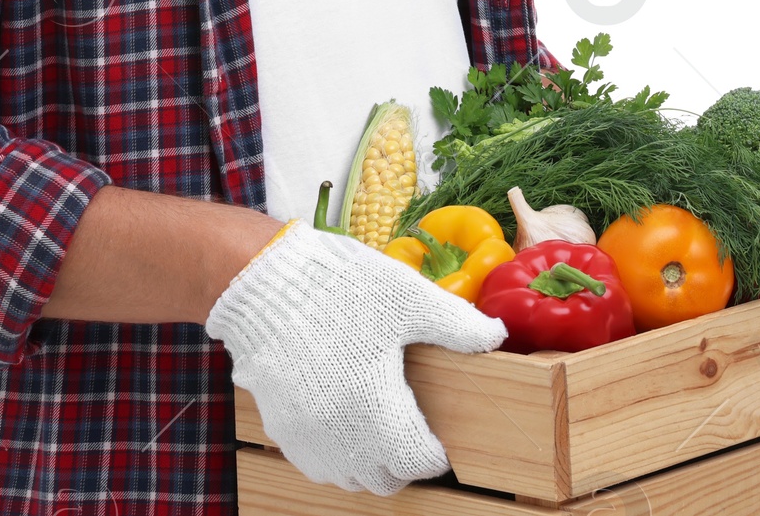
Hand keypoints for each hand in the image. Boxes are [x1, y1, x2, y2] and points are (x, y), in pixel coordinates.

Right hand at [204, 219, 506, 494]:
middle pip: (385, 479)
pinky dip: (335, 453)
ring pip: (348, 477)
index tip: (438, 432)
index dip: (436, 450)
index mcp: (378, 411)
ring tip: (379, 424)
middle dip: (405, 460)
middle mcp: (341, 437)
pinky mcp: (281, 427)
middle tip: (412, 427)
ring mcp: (306, 437)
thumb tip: (496, 335)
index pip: (419, 462)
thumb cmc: (338, 287)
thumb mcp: (406, 296)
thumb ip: (456, 323)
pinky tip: (341, 417)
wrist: (263, 282)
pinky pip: (316, 462)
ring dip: (369, 461)